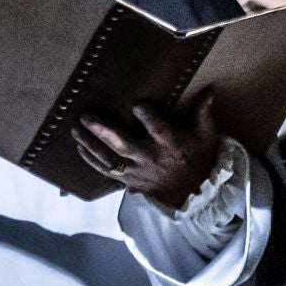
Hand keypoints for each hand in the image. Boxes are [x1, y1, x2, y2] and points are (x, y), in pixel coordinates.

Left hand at [73, 91, 219, 210]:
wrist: (196, 195)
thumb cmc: (199, 160)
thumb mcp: (206, 136)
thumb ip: (203, 113)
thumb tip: (209, 90)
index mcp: (170, 144)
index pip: (157, 128)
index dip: (147, 115)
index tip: (137, 103)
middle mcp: (151, 158)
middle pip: (123, 145)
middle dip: (103, 131)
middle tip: (85, 116)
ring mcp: (138, 171)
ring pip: (110, 159)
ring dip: (90, 145)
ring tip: (75, 129)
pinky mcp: (130, 181)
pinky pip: (106, 172)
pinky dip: (92, 160)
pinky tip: (79, 147)